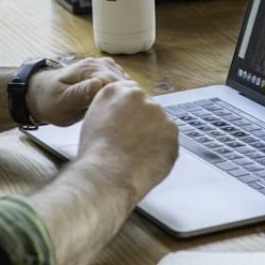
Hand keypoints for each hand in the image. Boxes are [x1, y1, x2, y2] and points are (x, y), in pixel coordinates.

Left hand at [26, 57, 129, 126]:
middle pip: (124, 83)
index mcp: (89, 69)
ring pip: (126, 84)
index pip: (116, 83)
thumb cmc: (50, 100)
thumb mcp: (61, 101)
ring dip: (126, 99)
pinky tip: (118, 109)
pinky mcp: (106, 75)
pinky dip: (123, 96)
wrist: (41, 95)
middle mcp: (100, 64)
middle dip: (125, 101)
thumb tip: (99, 84)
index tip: (120, 118)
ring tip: (122, 117)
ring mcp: (104, 68)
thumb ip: (79, 93)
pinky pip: (122, 85)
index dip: (120, 101)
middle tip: (123, 121)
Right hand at [76, 80, 177, 201]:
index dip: (130, 111)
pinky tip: (147, 159)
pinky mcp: (172, 130)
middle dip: (143, 122)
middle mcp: (139, 96)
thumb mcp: (93, 119)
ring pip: (159, 124)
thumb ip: (110, 109)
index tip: (129, 123)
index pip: (130, 93)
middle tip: (132, 142)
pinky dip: (162, 149)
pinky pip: (169, 140)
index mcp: (116, 91)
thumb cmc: (96, 153)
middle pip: (147, 107)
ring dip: (153, 135)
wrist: (108, 173)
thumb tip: (121, 114)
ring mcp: (158, 112)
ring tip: (137, 154)